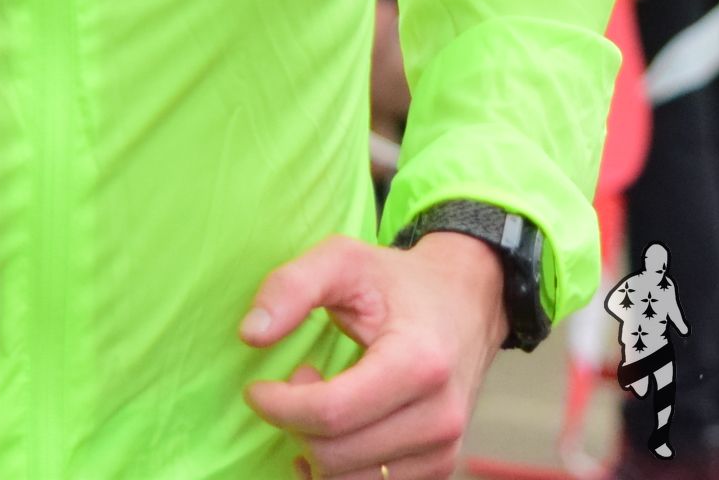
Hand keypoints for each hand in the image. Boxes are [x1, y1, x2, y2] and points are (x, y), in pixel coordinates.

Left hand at [240, 232, 508, 479]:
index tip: (257, 389)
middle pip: (336, 454)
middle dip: (295, 425)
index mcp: (418, 363)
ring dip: (316, 448)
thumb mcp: (342, 260)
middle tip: (298, 382)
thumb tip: (250, 334)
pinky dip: (339, 468)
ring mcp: (444, 448)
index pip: (330, 413)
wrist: (467, 303)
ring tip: (323, 400)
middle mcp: (439, 415)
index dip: (279, 407)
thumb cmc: (398, 282)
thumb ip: (291, 287)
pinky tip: (337, 430)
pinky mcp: (440, 466)